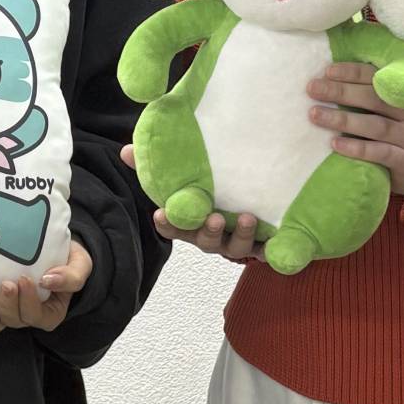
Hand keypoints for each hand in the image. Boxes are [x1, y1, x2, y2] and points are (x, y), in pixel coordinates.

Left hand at [0, 241, 92, 335]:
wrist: (56, 249)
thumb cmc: (69, 259)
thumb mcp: (80, 265)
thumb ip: (71, 276)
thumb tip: (48, 280)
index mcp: (50, 312)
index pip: (38, 315)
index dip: (29, 301)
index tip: (25, 279)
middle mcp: (29, 315)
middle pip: (16, 320)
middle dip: (8, 305)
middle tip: (6, 284)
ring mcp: (10, 311)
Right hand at [120, 145, 265, 260]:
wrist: (257, 200)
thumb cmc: (211, 187)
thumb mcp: (184, 172)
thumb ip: (154, 162)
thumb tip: (126, 151)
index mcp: (191, 219)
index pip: (173, 226)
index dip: (167, 223)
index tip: (162, 214)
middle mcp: (212, 233)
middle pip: (204, 240)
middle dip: (207, 231)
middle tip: (213, 217)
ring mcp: (236, 240)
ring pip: (235, 247)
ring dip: (241, 235)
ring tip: (247, 218)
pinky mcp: (265, 244)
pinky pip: (269, 252)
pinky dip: (273, 249)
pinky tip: (276, 239)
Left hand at [308, 62, 403, 195]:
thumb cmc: (396, 134)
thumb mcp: (390, 112)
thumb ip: (369, 97)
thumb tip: (327, 80)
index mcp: (402, 96)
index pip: (377, 77)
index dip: (353, 72)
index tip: (327, 71)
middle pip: (374, 98)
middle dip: (341, 91)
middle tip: (313, 89)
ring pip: (376, 125)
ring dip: (343, 120)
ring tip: (315, 115)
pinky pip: (381, 153)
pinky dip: (357, 148)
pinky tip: (335, 144)